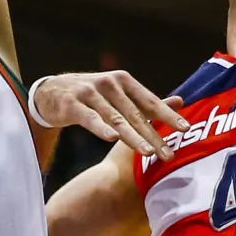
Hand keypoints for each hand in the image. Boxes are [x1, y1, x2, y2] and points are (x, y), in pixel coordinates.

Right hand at [33, 69, 187, 157]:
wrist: (50, 91)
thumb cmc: (91, 95)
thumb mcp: (119, 94)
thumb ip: (146, 101)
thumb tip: (180, 101)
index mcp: (124, 81)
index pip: (149, 101)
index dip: (167, 115)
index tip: (185, 129)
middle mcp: (109, 84)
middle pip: (135, 114)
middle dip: (153, 135)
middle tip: (169, 154)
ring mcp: (90, 92)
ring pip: (116, 119)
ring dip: (133, 137)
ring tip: (148, 153)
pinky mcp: (72, 103)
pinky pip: (89, 118)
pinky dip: (101, 128)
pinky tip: (112, 138)